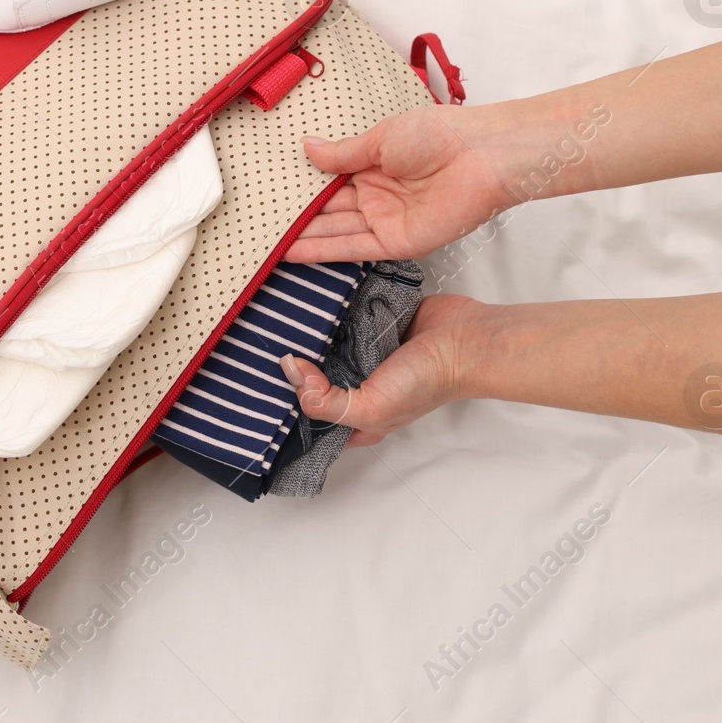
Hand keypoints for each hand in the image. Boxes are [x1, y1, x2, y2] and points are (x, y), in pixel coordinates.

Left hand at [278, 293, 477, 446]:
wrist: (463, 339)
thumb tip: (290, 371)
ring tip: (274, 320)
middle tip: (258, 348)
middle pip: (310, 380)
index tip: (258, 392)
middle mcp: (356, 387)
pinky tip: (304, 302)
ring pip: (321, 346)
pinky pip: (339, 318)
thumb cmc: (427, 381)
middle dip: (290, 368)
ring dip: (305, 335)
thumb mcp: (370, 408)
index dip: (285, 410)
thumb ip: (324, 400)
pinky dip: (327, 311)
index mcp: (356, 418)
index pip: (309, 420)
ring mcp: (362, 353)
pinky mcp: (369, 323)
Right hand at [285, 105, 522, 262]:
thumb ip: (342, 154)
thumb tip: (307, 147)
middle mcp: (376, 195)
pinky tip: (293, 253)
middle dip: (296, 218)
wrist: (482, 156)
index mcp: (373, 165)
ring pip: (336, 232)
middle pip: (329, 210)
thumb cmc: (438, 135)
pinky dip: (324, 252)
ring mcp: (386, 220)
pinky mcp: (397, 243)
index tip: (269, 194)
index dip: (302, 189)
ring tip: (264, 245)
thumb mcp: (380, 138)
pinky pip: (354, 249)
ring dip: (303, 238)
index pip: (329, 182)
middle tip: (257, 225)